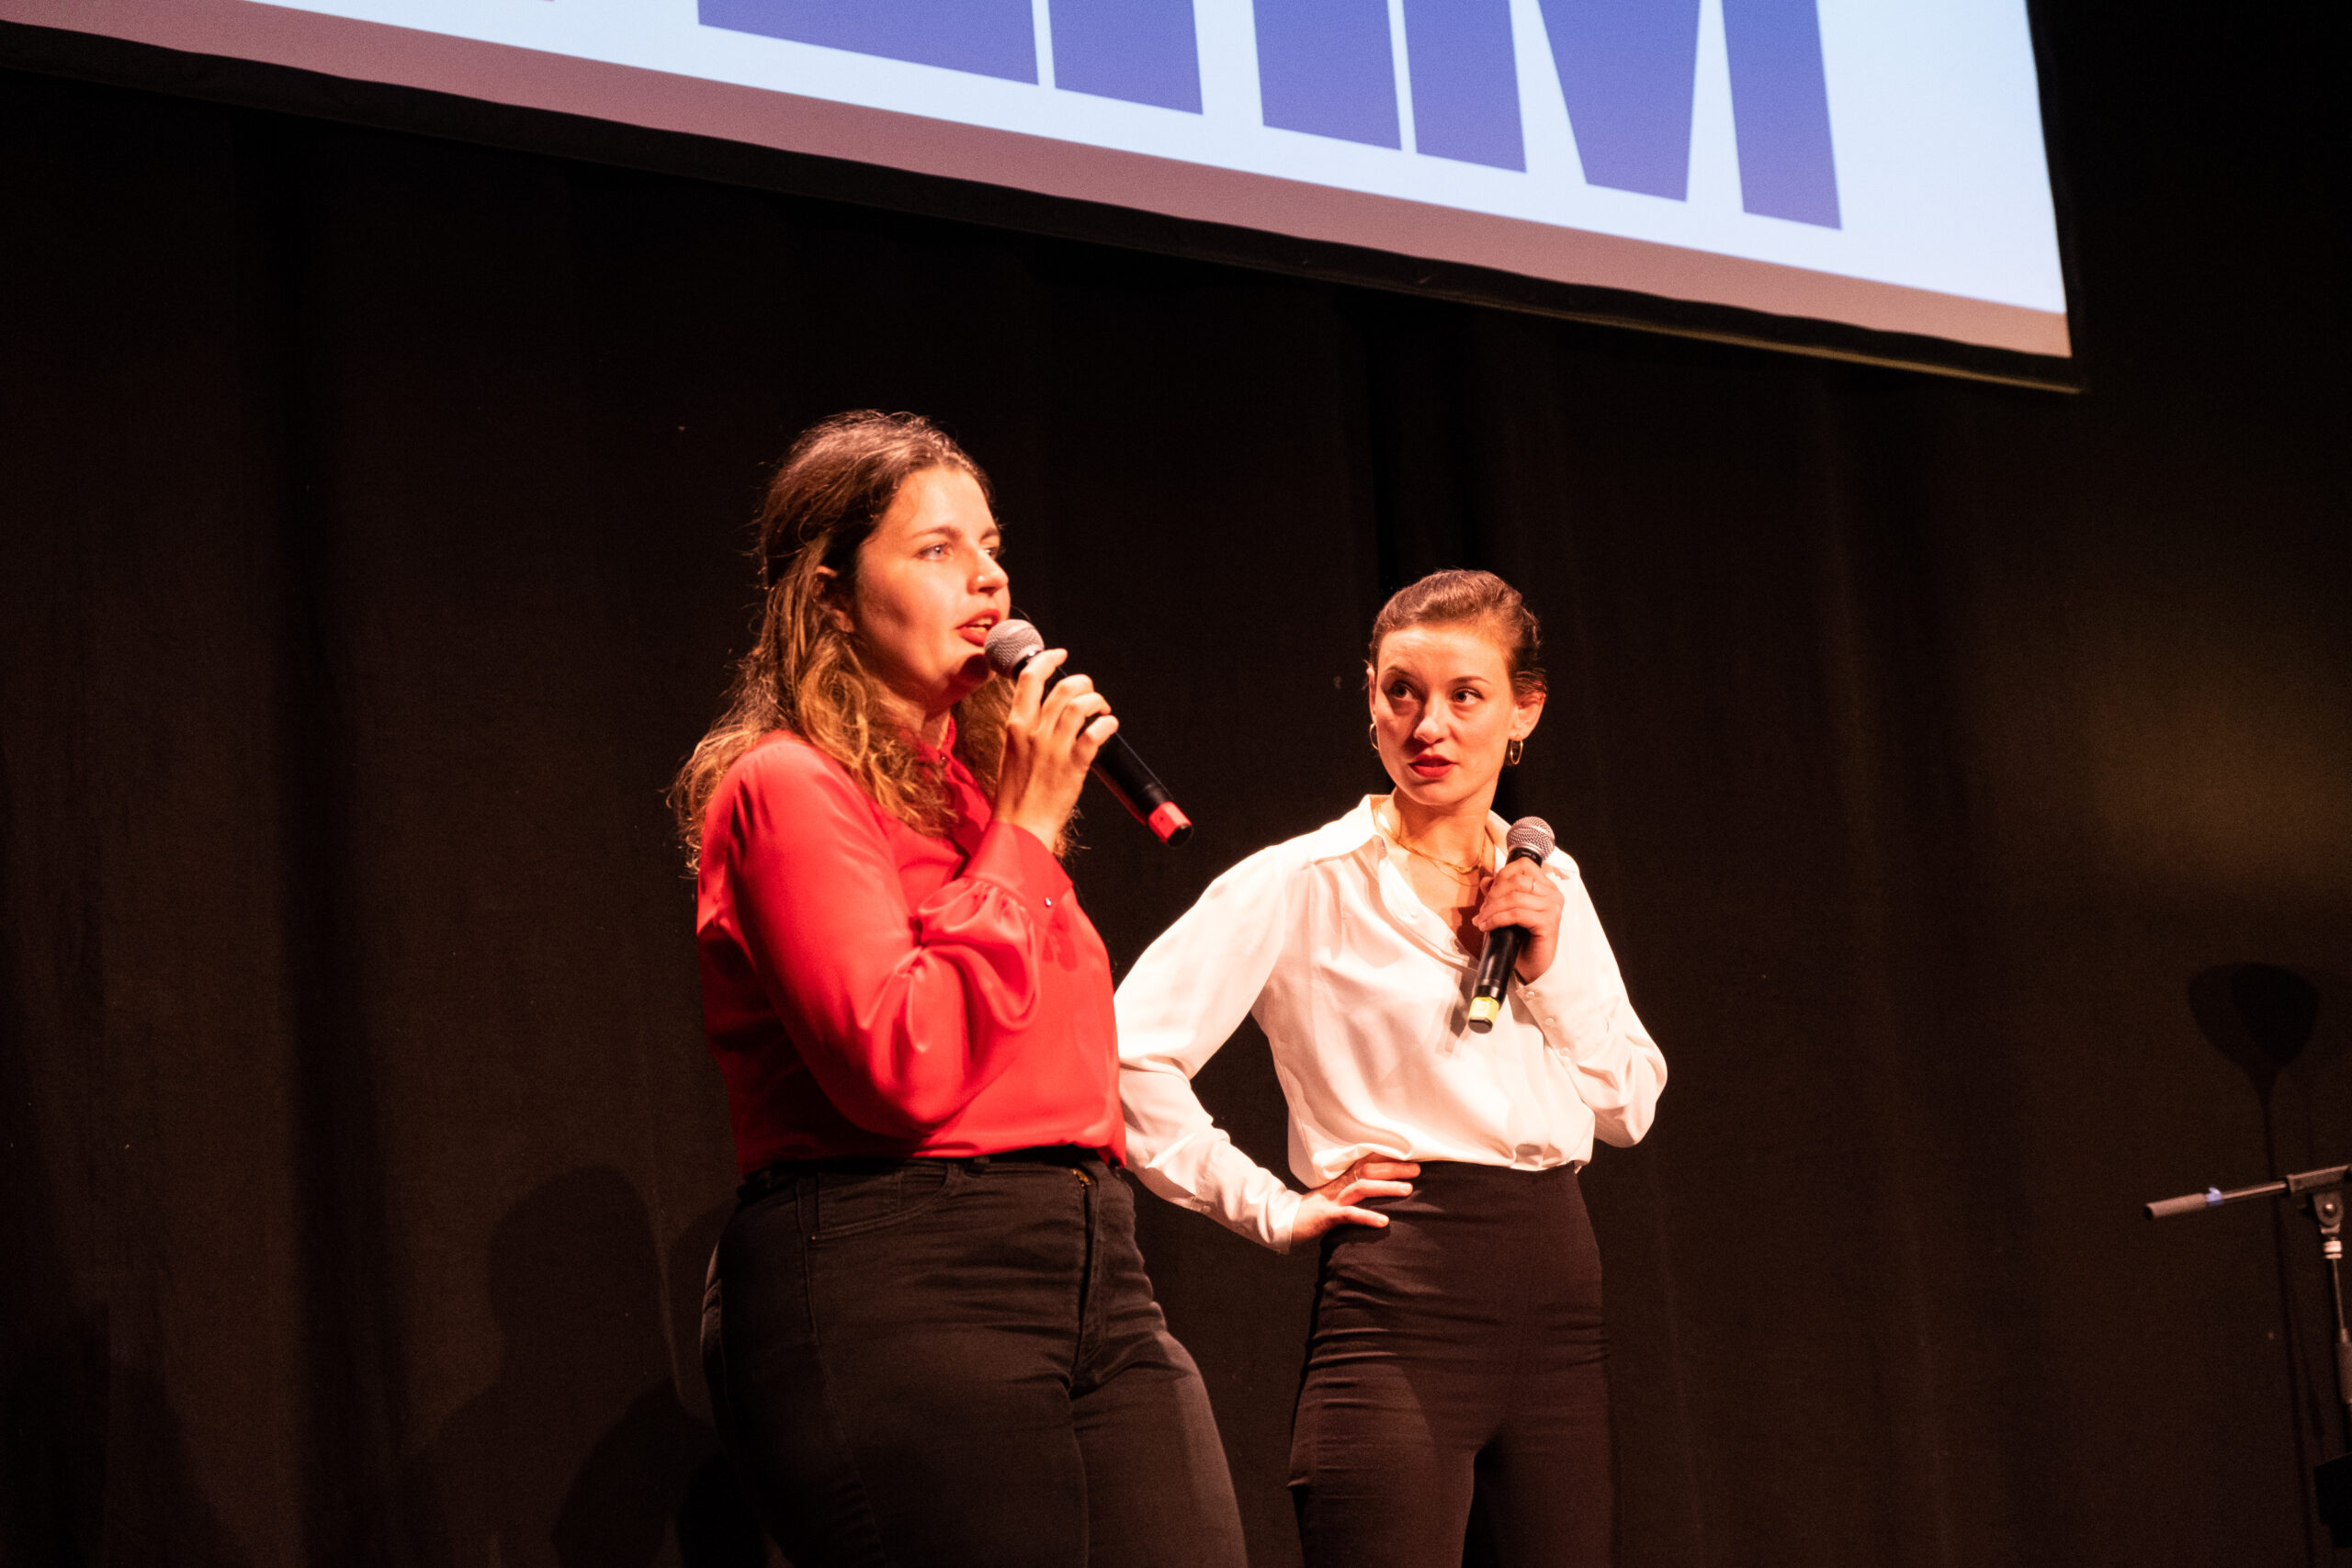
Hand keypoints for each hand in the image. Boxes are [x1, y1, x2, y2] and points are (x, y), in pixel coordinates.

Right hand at [992, 648, 1115, 849]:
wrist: (1020, 824)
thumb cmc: (1017, 792)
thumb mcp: (1012, 750)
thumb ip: (1026, 727)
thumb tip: (1045, 709)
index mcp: (1015, 725)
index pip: (1029, 679)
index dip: (1047, 659)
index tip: (1060, 654)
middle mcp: (1033, 732)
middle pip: (1062, 687)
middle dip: (1082, 683)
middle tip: (1090, 692)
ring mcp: (1053, 748)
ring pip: (1079, 706)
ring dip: (1096, 702)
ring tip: (1101, 710)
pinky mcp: (1073, 765)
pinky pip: (1094, 734)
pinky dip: (1106, 725)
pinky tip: (1108, 727)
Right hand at [1290, 1156, 1419, 1241]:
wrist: (1285, 1221)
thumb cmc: (1314, 1211)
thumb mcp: (1336, 1197)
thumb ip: (1355, 1192)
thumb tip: (1381, 1191)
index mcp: (1342, 1179)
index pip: (1367, 1162)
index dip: (1389, 1158)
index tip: (1411, 1157)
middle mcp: (1339, 1185)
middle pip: (1369, 1170)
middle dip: (1394, 1168)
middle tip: (1417, 1170)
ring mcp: (1333, 1199)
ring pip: (1362, 1187)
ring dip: (1386, 1187)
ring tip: (1407, 1190)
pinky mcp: (1327, 1216)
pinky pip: (1349, 1214)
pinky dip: (1367, 1217)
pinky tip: (1384, 1222)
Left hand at [1473, 856, 1563, 981]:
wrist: (1531, 969)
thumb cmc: (1521, 941)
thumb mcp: (1507, 912)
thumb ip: (1499, 893)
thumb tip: (1486, 880)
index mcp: (1546, 887)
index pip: (1523, 866)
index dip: (1502, 875)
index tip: (1488, 893)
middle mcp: (1553, 894)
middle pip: (1516, 881)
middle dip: (1493, 895)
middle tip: (1481, 911)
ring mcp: (1553, 908)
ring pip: (1514, 897)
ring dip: (1491, 909)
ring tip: (1481, 921)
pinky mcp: (1548, 922)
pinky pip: (1516, 914)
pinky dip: (1497, 919)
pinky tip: (1487, 926)